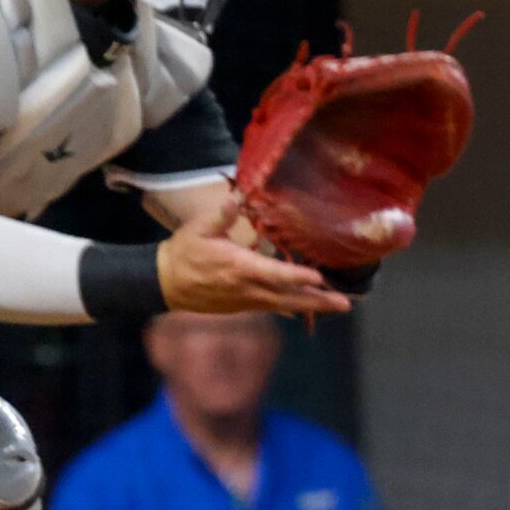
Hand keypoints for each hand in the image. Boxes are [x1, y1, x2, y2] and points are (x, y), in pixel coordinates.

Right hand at [156, 195, 352, 315]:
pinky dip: (292, 307)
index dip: (297, 276)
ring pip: (284, 305)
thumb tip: (238, 199)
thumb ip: (221, 215)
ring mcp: (246, 300)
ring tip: (337, 306)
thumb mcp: (198, 229)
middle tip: (345, 304)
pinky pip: (273, 308)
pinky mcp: (242, 306)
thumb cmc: (183, 253)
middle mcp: (247, 288)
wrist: (164, 283)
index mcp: (238, 267)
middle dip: (318, 301)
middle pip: (288, 297)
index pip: (274, 273)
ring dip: (311, 306)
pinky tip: (310, 309)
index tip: (320, 278)